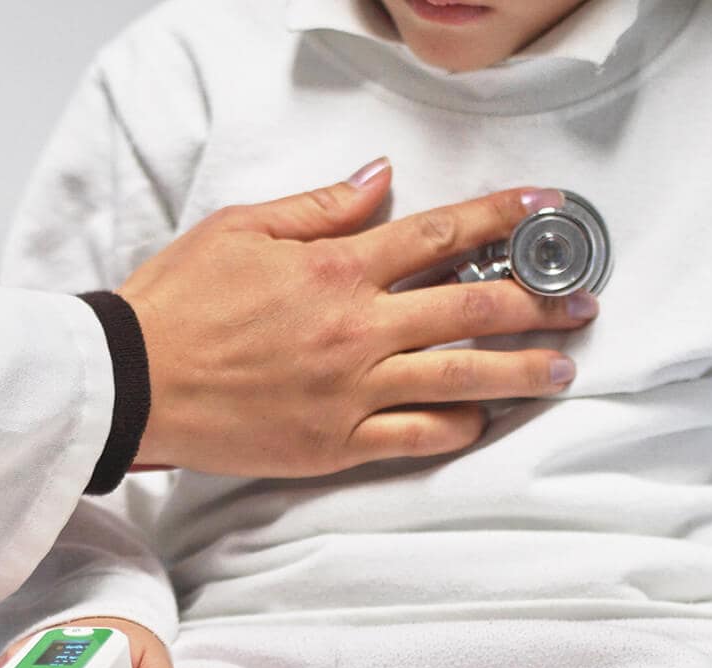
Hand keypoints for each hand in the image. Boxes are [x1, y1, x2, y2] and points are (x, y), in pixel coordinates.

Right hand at [119, 164, 596, 476]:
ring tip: (561, 369)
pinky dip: (455, 428)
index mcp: (335, 269)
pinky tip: (481, 420)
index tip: (545, 210)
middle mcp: (355, 329)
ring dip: (519, 372)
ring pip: (457, 379)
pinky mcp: (334, 443)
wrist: (131, 382)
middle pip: (470, 311)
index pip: (440, 236)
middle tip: (580, 302)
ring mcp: (349, 392)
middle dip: (537, 302)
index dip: (501, 218)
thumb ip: (320, 208)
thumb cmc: (177, 303)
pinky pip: (415, 437)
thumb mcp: (241, 229)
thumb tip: (380, 179)